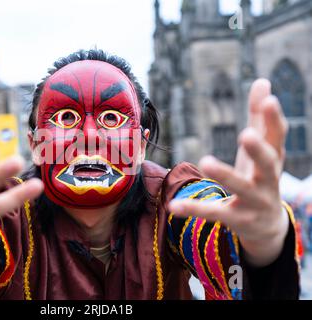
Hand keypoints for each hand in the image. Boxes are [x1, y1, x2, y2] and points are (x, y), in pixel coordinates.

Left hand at [169, 79, 288, 266]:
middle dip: (258, 150)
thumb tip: (262, 80)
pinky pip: (214, 213)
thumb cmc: (260, 177)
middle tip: (246, 134)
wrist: (267, 225)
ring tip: (206, 160)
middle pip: (268, 165)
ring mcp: (254, 201)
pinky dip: (194, 209)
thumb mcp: (261, 149)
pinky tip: (173, 206)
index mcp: (274, 160)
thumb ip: (259, 118)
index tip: (269, 99)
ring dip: (225, 175)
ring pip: (240, 188)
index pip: (277, 138)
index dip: (273, 120)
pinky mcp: (237, 219)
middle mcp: (268, 181)